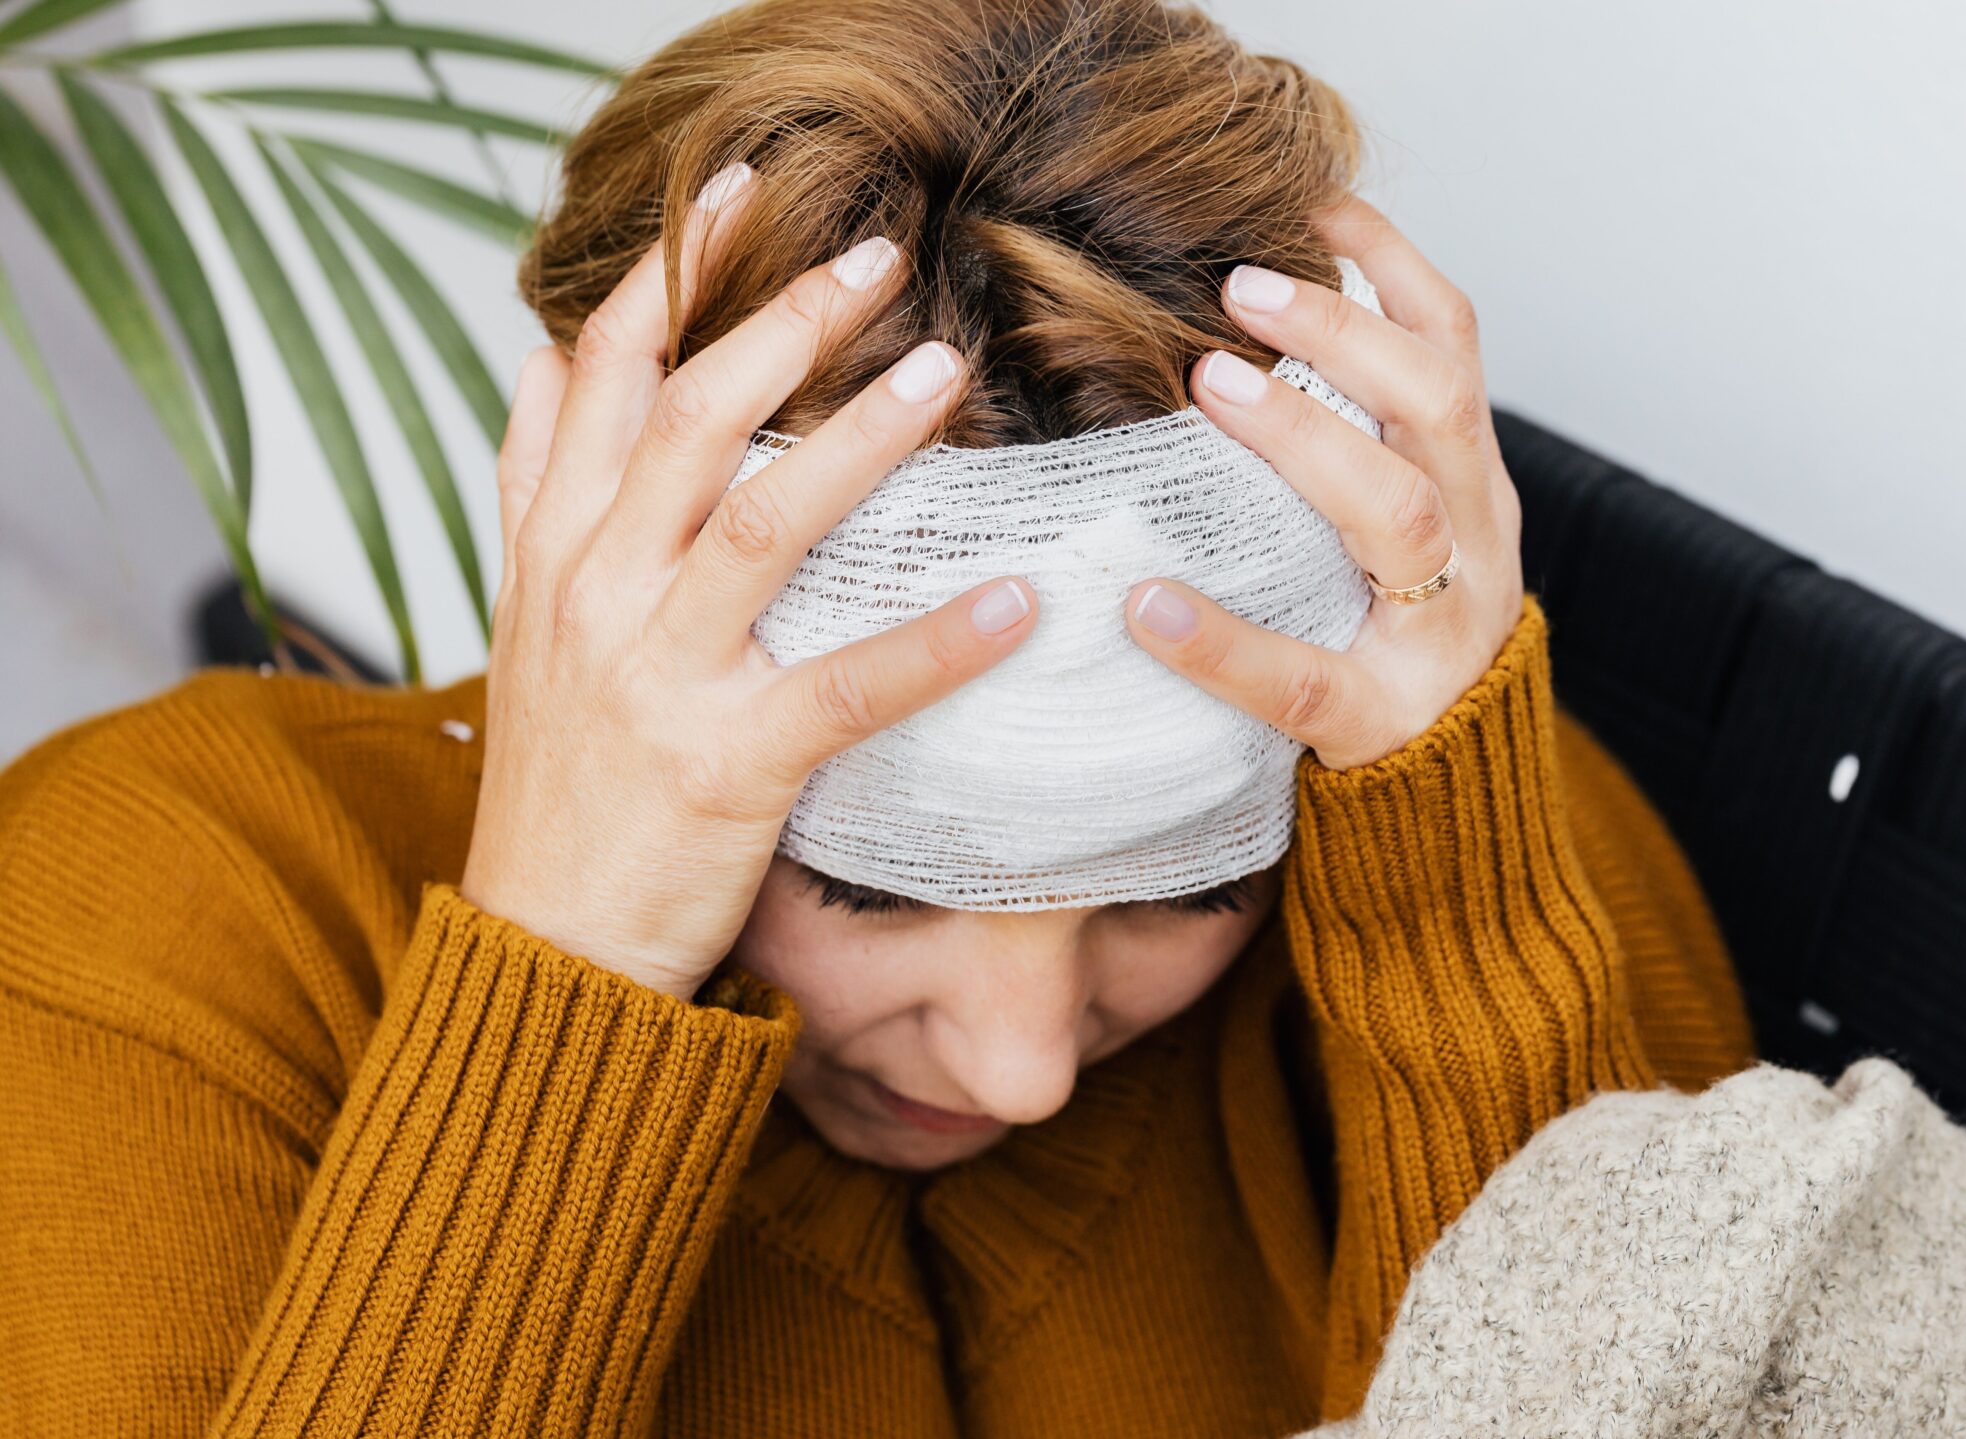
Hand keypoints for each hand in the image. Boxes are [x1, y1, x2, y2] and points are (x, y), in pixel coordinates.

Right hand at [461, 165, 1038, 999]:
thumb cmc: (562, 783)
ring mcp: (654, 677)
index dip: (668, 278)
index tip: (737, 194)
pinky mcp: (725, 765)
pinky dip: (938, 642)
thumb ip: (540, 491)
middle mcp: (591, 593)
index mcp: (550, 551)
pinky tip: (1019, 602)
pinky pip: (848, 687)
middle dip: (780, 323)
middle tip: (877, 255)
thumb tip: (546, 358)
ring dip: (858, 439)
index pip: (595, 377)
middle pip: (686, 420)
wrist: (542, 948)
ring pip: (759, 522)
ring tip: (943, 368)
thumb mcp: (523, 620)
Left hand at [1121, 197, 1525, 769]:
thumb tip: (1225, 340)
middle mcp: (1475, 542)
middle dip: (1346, 332)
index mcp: (1471, 484)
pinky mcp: (1380, 720)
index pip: (1455, 348)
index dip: (1392, 267)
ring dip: (1306, 436)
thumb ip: (1352, 450)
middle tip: (1239, 287)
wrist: (1457, 803)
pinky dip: (1223, 639)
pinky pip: (1303, 677)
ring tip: (1211, 384)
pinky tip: (1149, 607)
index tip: (1313, 204)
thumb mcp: (1400, 533)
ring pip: (1399, 515)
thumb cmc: (1394, 643)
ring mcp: (1438, 631)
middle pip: (1437, 406)